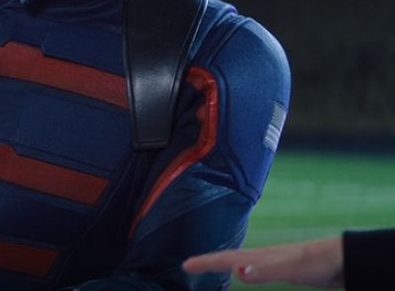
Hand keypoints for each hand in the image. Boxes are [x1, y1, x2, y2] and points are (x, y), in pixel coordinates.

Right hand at [182, 237, 343, 288]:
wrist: (342, 258)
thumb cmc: (316, 263)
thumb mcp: (289, 269)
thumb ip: (264, 271)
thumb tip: (236, 272)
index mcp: (259, 257)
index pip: (226, 259)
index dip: (205, 262)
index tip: (186, 265)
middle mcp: (262, 256)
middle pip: (229, 257)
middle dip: (209, 261)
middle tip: (190, 265)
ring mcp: (272, 261)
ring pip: (240, 261)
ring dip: (224, 264)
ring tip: (212, 266)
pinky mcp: (283, 267)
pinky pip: (253, 268)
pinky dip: (242, 269)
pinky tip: (247, 273)